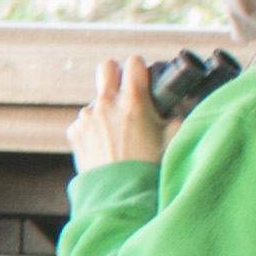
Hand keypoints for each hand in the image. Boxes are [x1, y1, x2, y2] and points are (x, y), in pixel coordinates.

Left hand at [69, 56, 175, 177]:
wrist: (121, 193)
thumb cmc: (150, 166)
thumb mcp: (173, 136)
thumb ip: (177, 114)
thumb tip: (180, 104)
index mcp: (133, 99)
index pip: (133, 62)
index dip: (140, 69)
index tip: (142, 79)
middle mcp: (106, 103)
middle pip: (106, 68)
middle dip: (116, 75)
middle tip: (125, 92)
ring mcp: (87, 117)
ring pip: (95, 100)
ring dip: (105, 109)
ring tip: (118, 133)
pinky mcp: (74, 132)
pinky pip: (84, 121)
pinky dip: (93, 129)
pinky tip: (105, 145)